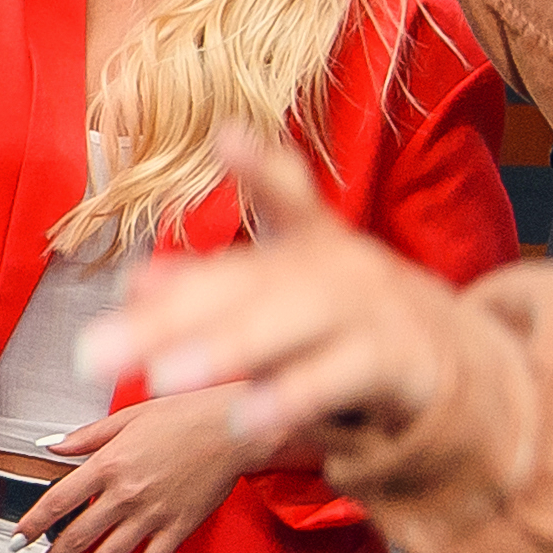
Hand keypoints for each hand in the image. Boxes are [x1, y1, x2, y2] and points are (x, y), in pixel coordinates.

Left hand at [18, 382, 268, 552]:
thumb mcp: (126, 417)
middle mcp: (126, 494)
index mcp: (108, 463)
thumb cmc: (182, 415)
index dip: (33, 524)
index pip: (57, 501)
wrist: (232, 427)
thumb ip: (84, 436)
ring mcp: (152, 515)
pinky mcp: (178, 529)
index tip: (17, 541)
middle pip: (78, 536)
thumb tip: (48, 445)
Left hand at [85, 138, 462, 450]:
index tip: (229, 138)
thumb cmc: (348, 322)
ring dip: (227, 348)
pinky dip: (293, 397)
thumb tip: (133, 285)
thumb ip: (212, 292)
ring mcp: (371, 312)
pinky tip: (246, 415)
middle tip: (99, 347)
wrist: (453, 366)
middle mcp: (340, 268)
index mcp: (312, 243)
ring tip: (164, 374)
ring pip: (290, 325)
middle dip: (172, 315)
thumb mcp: (287, 297)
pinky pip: (338, 379)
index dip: (262, 168)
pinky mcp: (396, 363)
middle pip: (250, 284)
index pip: (287, 198)